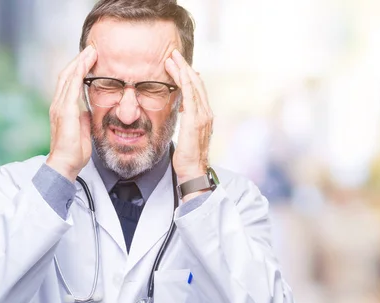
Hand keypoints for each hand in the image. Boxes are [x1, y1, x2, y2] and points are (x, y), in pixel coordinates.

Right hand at [46, 45, 97, 181]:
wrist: (65, 164)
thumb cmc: (74, 150)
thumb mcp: (83, 128)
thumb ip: (83, 116)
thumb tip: (89, 108)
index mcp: (63, 108)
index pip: (69, 82)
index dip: (79, 68)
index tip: (91, 58)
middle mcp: (58, 104)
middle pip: (66, 74)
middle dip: (79, 60)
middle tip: (92, 49)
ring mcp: (59, 106)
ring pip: (68, 77)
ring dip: (80, 62)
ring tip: (91, 51)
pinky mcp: (64, 111)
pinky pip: (71, 87)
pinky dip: (78, 74)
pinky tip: (86, 65)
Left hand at [165, 49, 212, 184]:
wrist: (193, 171)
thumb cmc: (188, 156)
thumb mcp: (187, 134)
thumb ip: (187, 119)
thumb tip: (181, 107)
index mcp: (205, 116)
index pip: (198, 90)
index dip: (188, 74)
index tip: (178, 63)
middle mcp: (207, 113)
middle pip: (197, 83)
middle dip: (185, 67)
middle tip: (173, 53)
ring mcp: (203, 117)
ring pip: (194, 86)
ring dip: (183, 70)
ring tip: (172, 58)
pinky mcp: (195, 121)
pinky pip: (190, 96)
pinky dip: (184, 82)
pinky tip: (178, 72)